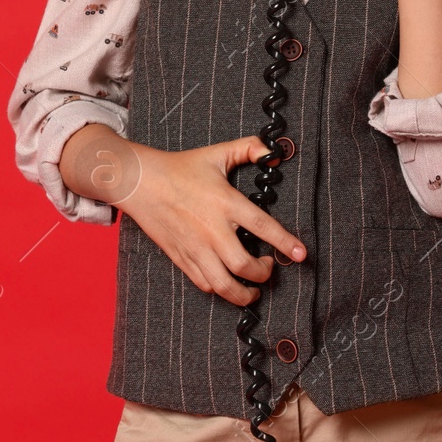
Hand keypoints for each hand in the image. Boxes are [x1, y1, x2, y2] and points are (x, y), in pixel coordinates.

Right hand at [120, 135, 307, 306]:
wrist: (140, 182)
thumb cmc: (180, 167)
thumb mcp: (217, 153)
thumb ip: (248, 148)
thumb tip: (272, 153)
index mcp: (226, 203)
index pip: (263, 227)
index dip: (285, 243)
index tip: (301, 254)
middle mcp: (212, 230)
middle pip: (244, 266)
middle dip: (264, 274)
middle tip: (269, 268)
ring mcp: (195, 247)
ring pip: (224, 285)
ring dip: (244, 293)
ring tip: (253, 290)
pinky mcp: (181, 257)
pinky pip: (204, 284)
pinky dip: (220, 289)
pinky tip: (227, 282)